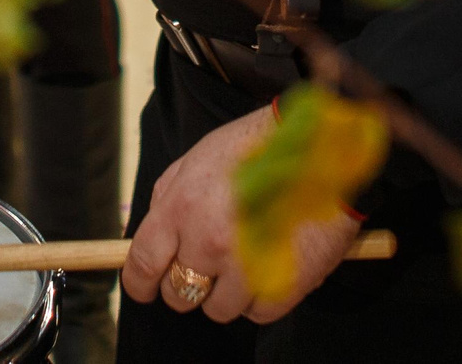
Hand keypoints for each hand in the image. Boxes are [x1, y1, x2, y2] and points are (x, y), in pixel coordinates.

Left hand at [121, 106, 361, 324]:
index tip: (145, 288)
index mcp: (181, 207)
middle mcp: (207, 241)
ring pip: (217, 309)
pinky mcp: (282, 285)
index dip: (140, 284)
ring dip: (227, 292)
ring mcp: (245, 267)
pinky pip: (256, 313)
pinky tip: (270, 265)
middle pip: (178, 294)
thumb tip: (153, 237)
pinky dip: (261, 296)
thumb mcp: (197, 159)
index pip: (143, 264)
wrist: (321, 148)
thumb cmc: (256, 148)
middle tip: (208, 265)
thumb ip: (169, 199)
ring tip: (246, 259)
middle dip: (187, 284)